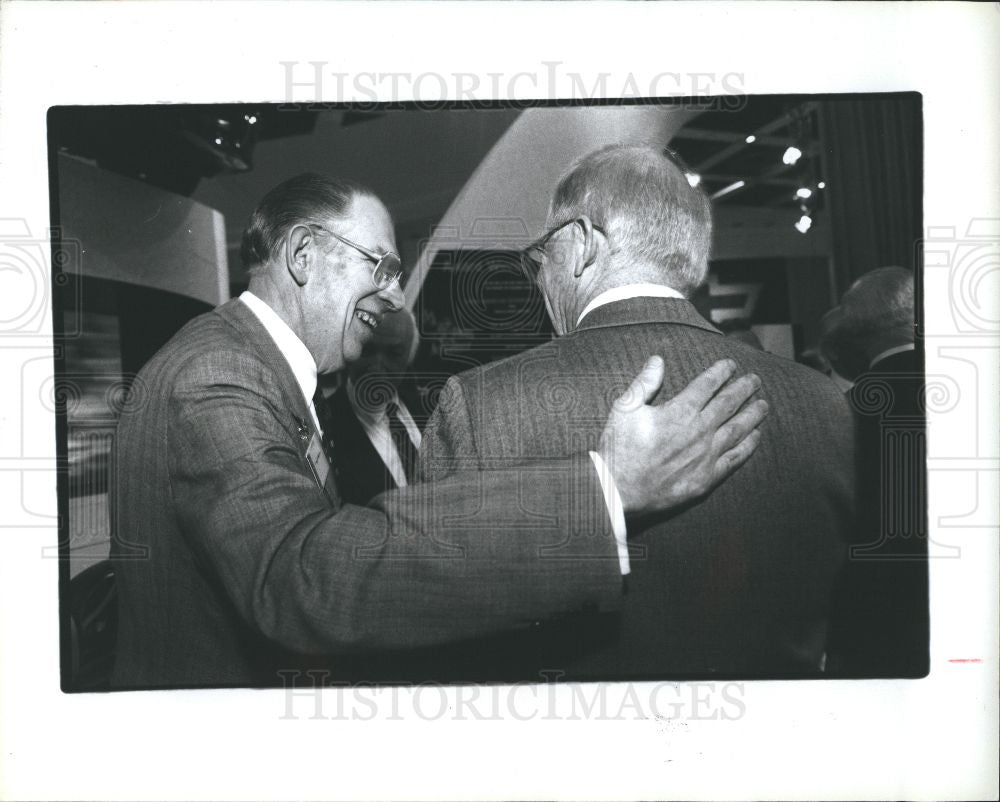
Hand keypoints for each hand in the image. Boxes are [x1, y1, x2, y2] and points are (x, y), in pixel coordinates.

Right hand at [597, 356, 767, 514]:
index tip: (731, 365)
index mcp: (679, 411)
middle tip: (755, 380)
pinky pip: (735, 457)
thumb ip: (644, 383)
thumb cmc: (618, 449)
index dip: (721, 372)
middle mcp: (699, 430)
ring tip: (763, 404)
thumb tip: (658, 359)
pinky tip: (755, 436)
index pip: (707, 384)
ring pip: (738, 428)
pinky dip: (748, 444)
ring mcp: (706, 455)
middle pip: (729, 403)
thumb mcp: (624, 409)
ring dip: (753, 414)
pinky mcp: (707, 477)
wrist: (619, 491)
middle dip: (744, 388)